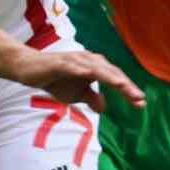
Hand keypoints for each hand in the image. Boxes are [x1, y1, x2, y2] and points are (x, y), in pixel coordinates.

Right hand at [17, 46, 143, 113]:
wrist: (29, 69)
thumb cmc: (55, 79)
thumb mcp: (75, 94)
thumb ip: (91, 98)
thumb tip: (104, 108)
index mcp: (95, 68)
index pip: (115, 79)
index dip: (128, 91)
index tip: (141, 104)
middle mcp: (88, 61)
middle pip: (110, 73)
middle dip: (125, 85)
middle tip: (138, 98)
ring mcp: (74, 60)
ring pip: (95, 68)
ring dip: (108, 76)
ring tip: (121, 85)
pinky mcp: (59, 62)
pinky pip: (72, 66)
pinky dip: (80, 69)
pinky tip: (88, 74)